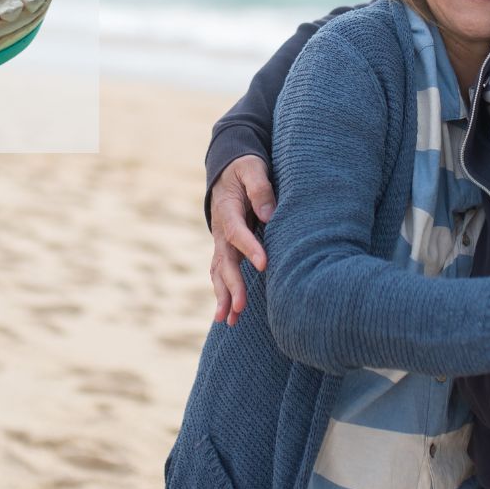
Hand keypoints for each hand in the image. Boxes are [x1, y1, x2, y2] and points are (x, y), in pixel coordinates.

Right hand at [209, 155, 275, 325]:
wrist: (227, 172)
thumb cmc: (245, 169)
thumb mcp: (253, 168)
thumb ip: (260, 188)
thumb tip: (270, 215)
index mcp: (227, 210)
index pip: (237, 232)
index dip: (249, 248)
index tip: (264, 264)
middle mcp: (221, 231)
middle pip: (224, 260)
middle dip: (232, 284)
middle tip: (240, 306)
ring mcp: (221, 243)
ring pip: (219, 272)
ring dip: (223, 296)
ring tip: (229, 320)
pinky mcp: (226, 250)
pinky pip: (222, 274)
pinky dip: (224, 294)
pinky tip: (229, 317)